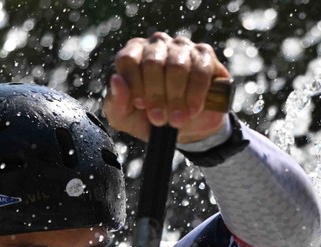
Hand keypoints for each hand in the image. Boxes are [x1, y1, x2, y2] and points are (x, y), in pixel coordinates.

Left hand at [104, 32, 230, 144]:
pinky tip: (193, 110)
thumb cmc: (150, 119)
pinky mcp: (205, 54)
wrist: (187, 128)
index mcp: (133, 54)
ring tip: (177, 120)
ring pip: (177, 66)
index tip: (141, 105)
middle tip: (160, 120)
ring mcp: (181, 46)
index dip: (135, 85)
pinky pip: (200, 69)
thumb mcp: (125, 118)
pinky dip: (196, 94)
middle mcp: (156, 44)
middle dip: (157, 96)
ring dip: (177, 98)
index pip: (128, 59)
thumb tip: (116, 80)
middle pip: (152, 62)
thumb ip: (115, 103)